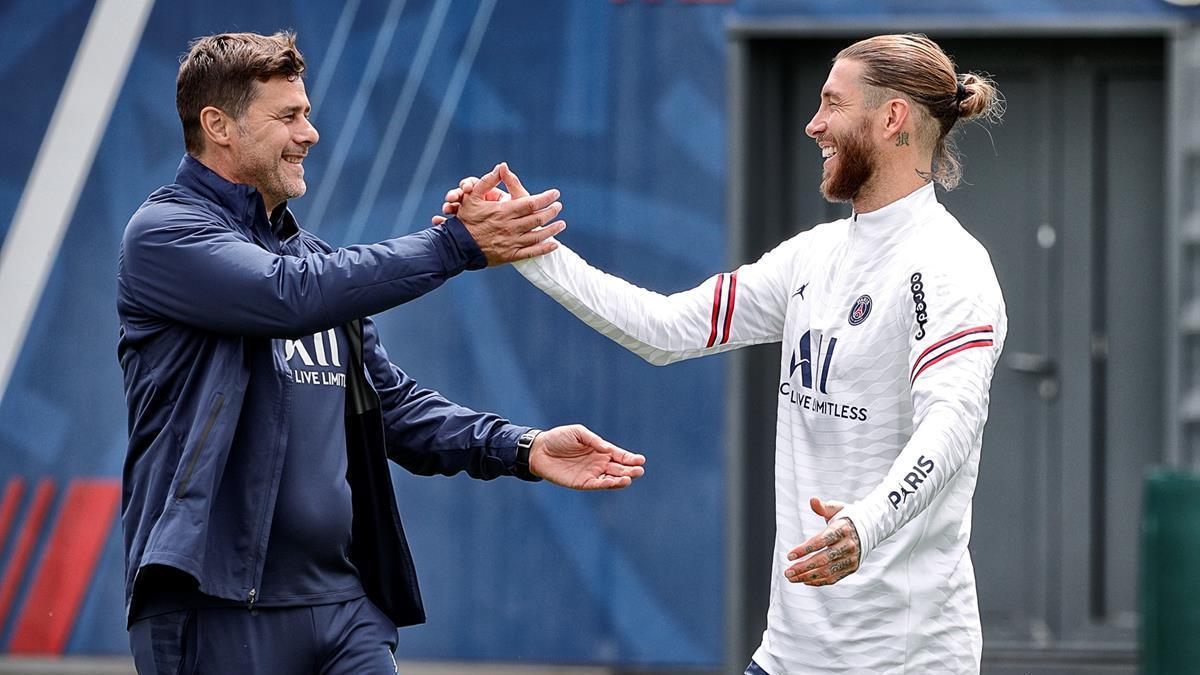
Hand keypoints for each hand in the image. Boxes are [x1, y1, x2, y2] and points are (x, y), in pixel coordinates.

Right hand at [446, 163, 564, 264]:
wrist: (457, 246)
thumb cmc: (465, 219)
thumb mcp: (473, 197)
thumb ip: (488, 181)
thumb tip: (502, 166)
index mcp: (503, 211)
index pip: (531, 203)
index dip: (545, 198)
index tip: (556, 193)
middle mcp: (510, 227)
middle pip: (537, 218)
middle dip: (551, 211)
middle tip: (559, 206)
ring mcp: (511, 242)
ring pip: (537, 235)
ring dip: (552, 230)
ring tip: (562, 224)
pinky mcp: (510, 255)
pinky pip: (531, 252)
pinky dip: (544, 249)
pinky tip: (554, 245)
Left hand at [528, 424, 645, 489]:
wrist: (539, 450)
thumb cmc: (559, 438)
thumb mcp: (578, 433)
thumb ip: (594, 440)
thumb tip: (608, 449)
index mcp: (600, 449)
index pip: (619, 455)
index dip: (630, 458)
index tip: (640, 460)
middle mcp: (598, 463)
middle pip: (619, 468)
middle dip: (630, 470)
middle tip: (639, 470)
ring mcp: (591, 474)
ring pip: (611, 479)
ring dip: (621, 479)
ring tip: (630, 478)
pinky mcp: (582, 483)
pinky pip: (597, 485)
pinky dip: (606, 484)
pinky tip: (614, 482)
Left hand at [783, 497, 861, 585]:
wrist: (869, 529)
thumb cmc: (845, 518)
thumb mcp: (835, 509)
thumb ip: (822, 507)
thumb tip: (812, 500)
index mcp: (842, 529)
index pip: (820, 541)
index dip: (804, 549)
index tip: (789, 556)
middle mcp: (848, 545)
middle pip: (823, 559)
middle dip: (803, 567)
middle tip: (787, 572)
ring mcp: (851, 558)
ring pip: (827, 571)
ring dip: (808, 576)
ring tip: (792, 578)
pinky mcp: (852, 567)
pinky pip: (834, 577)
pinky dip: (819, 581)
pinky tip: (805, 580)